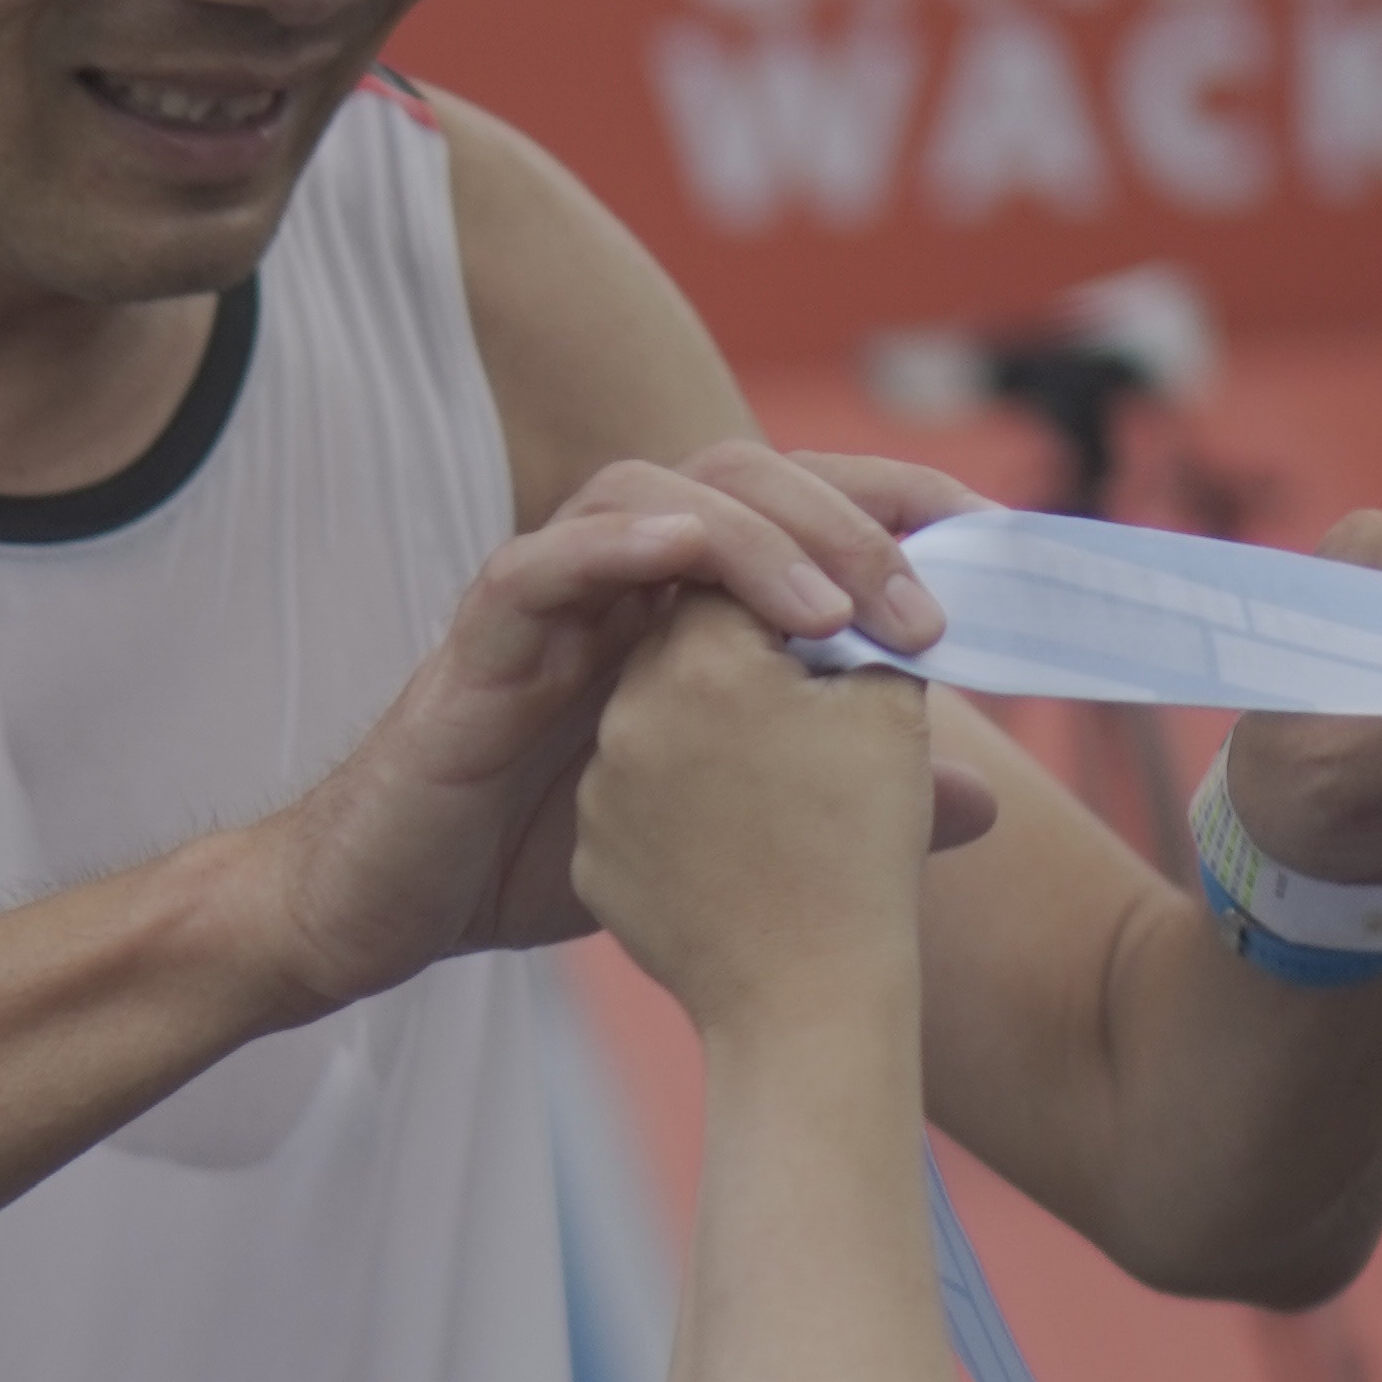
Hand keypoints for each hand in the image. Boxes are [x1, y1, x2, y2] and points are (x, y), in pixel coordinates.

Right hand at [259, 439, 959, 999]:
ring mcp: (545, 597)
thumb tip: (988, 798)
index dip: (890, 498)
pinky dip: (610, 542)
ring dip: (754, 534)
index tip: (988, 535)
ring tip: (829, 610)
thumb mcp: (715, 826)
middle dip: (846, 522)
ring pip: (650, 492)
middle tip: (923, 611)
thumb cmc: (534, 853)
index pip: (795, 506)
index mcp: (678, 601)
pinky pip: (537, 561)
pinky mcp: (476, 640)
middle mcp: (616, 575)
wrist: (393, 905)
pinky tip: (680, 554)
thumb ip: (841, 799)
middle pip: (739, 476)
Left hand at [572, 594, 960, 1038]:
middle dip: (745, 659)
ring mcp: (601, 792)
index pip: (735, 575)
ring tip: (779, 786)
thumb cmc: (863, 852)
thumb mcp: (887, 713)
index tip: (833, 632)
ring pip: (657, 721)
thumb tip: (844, 596)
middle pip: (684, 642)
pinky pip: (640, 802)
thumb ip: (857, 630)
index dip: (792, 594)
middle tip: (808, 705)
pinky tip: (741, 842)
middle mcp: (630, 715)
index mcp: (700, 662)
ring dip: (711, 730)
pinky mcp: (594, 856)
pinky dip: (686, 806)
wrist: (807, 1002)